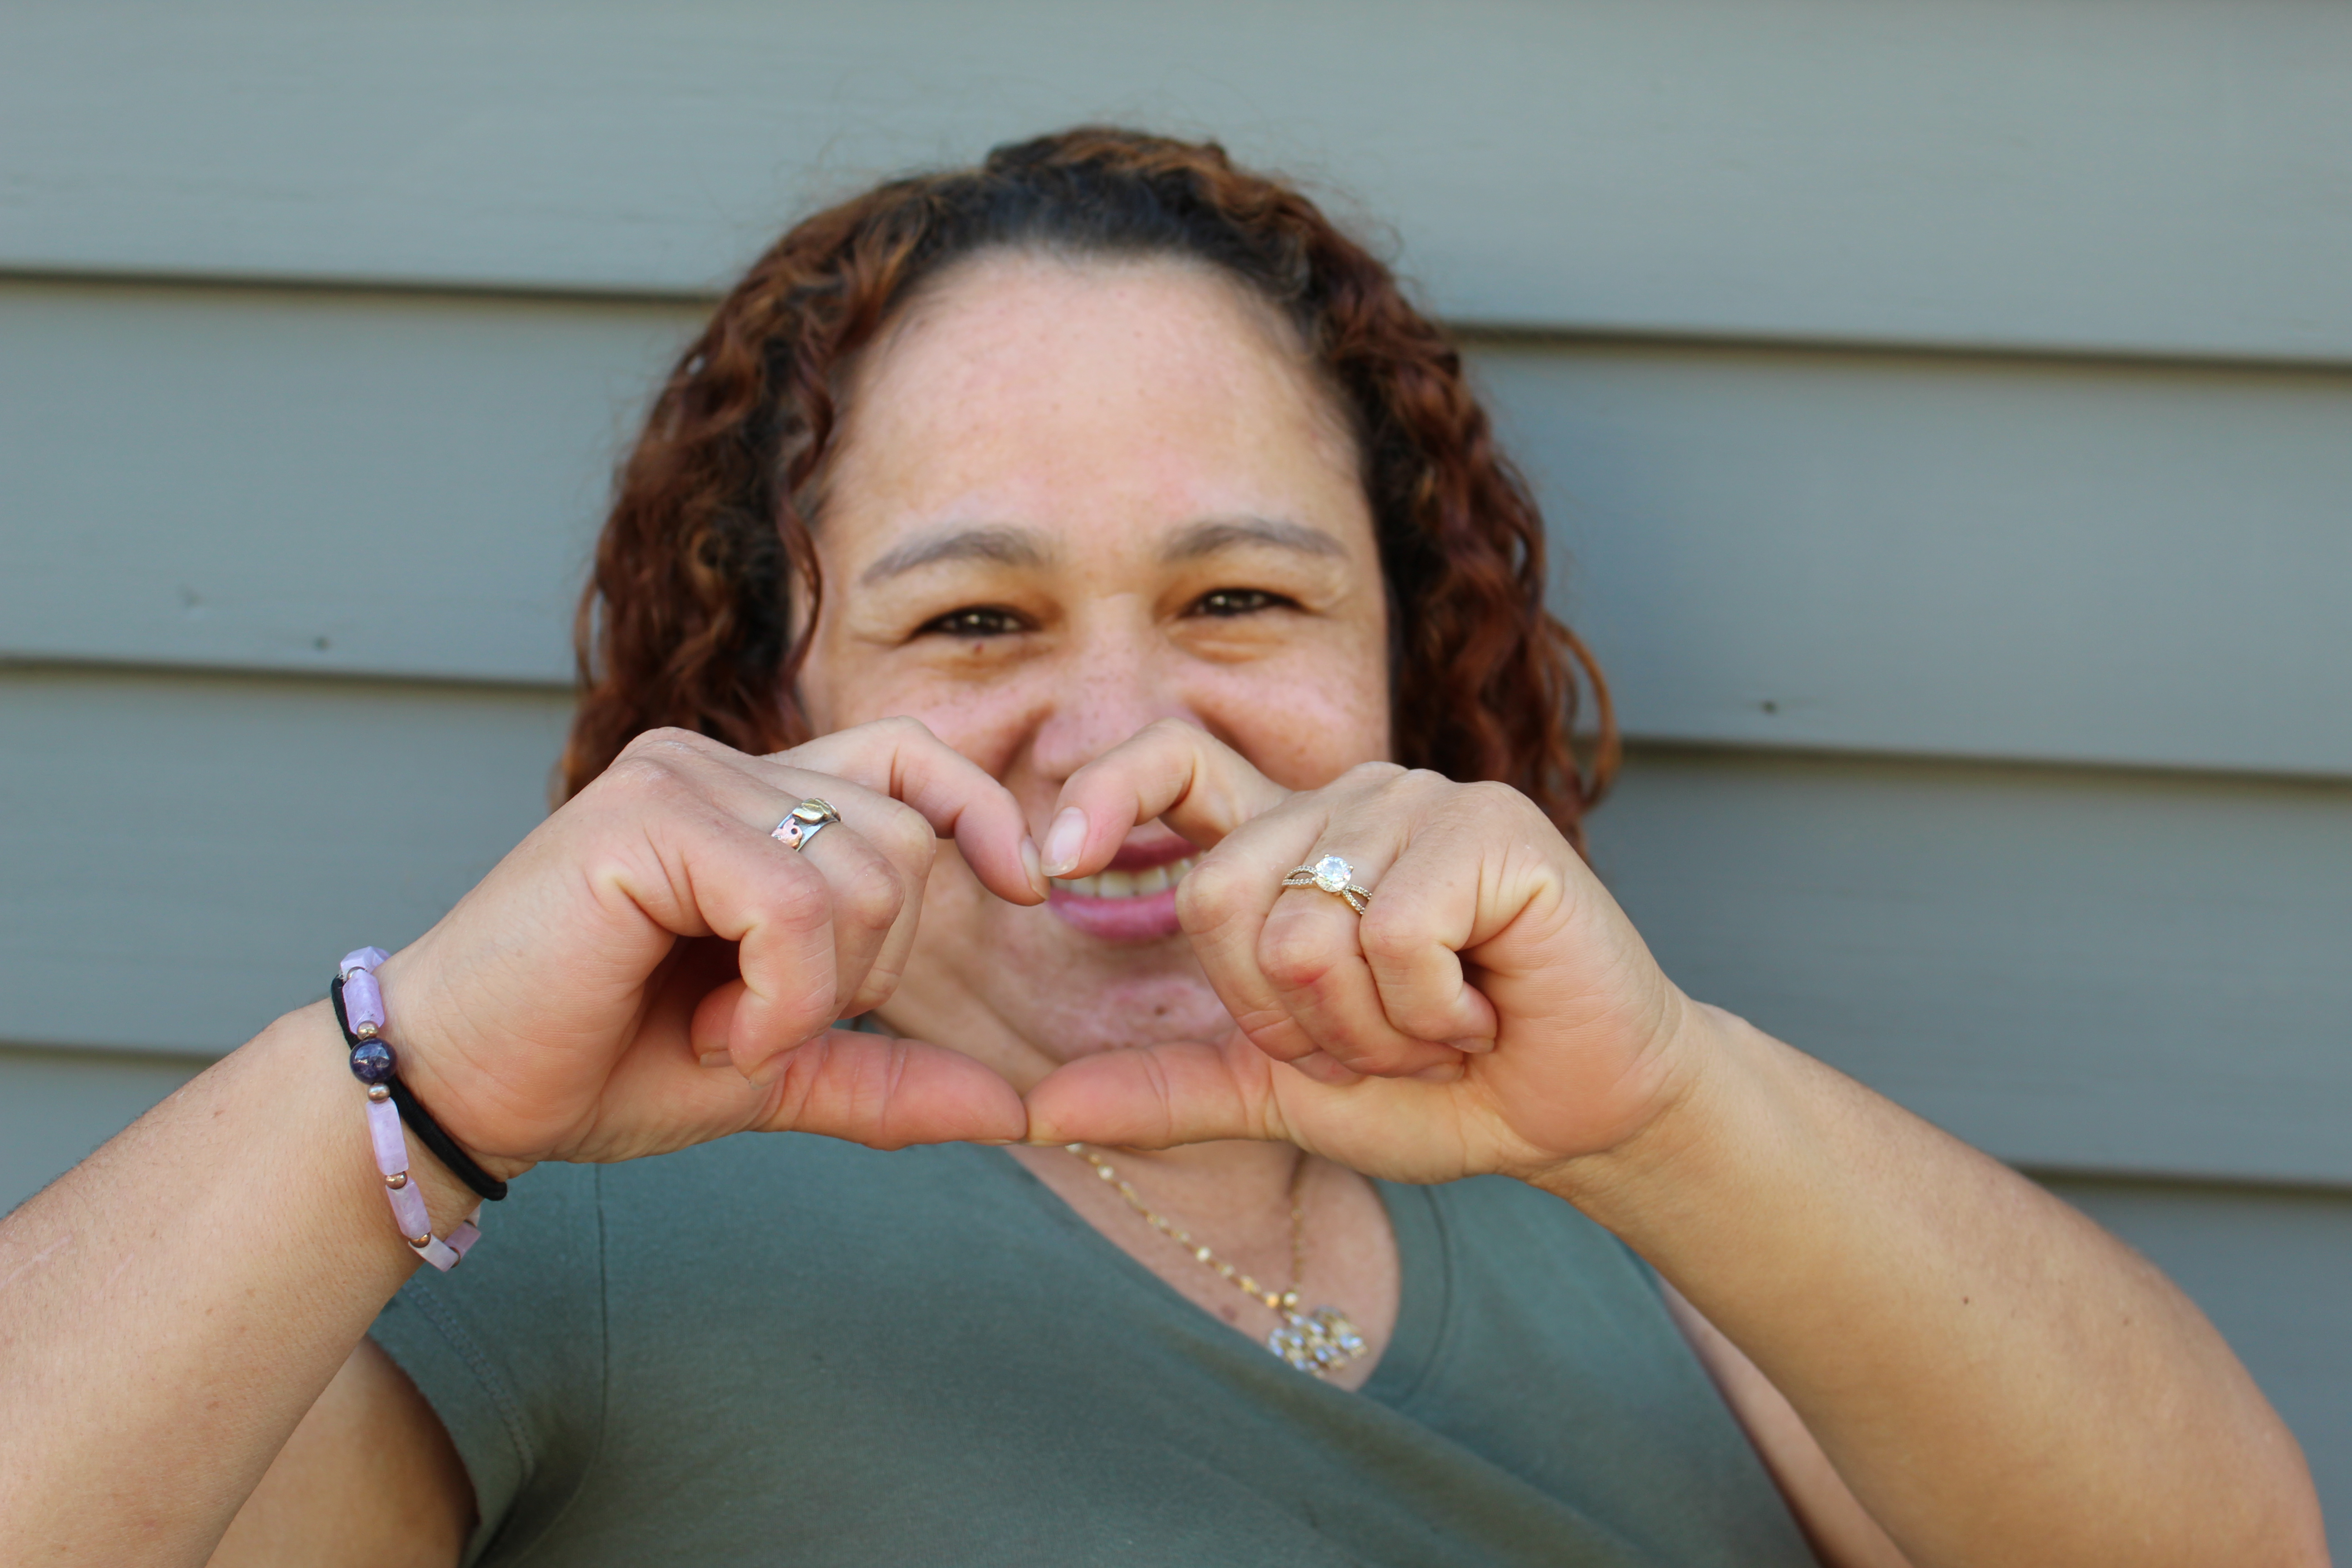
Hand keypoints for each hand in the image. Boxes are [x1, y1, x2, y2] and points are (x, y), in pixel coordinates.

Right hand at [375, 720, 1044, 1171]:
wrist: (466, 1093)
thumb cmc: (602, 1063)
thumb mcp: (779, 1067)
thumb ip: (891, 1075)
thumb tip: (1019, 1108)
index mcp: (752, 797)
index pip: (910, 757)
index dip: (980, 812)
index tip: (1027, 888)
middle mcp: (718, 763)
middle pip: (906, 844)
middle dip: (868, 970)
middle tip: (757, 1023)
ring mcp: (679, 777)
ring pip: (864, 877)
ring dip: (814, 995)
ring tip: (718, 1026)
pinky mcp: (645, 816)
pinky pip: (795, 906)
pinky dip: (779, 998)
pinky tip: (711, 1030)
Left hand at [1023, 720, 1702, 1184]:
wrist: (1580, 1113)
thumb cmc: (1443, 1089)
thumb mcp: (1284, 1094)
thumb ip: (1168, 1090)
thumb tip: (1037, 1111)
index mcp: (1289, 843)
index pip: (1173, 762)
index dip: (1107, 793)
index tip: (1054, 863)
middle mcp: (1345, 801)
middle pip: (1216, 897)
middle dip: (1285, 1019)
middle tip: (1375, 1040)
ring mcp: (1419, 801)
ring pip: (1304, 930)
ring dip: (1368, 1028)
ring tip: (1439, 1025)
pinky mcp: (1489, 825)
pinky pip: (1391, 933)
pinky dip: (1429, 1011)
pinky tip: (1484, 1009)